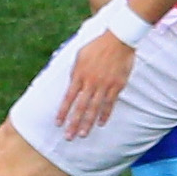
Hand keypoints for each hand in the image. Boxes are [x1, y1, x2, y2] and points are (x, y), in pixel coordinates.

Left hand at [58, 22, 138, 136]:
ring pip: (95, 108)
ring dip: (88, 122)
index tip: (58, 123)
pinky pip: (110, 103)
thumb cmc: (96, 46)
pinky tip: (101, 123)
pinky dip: (105, 114)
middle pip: (80, 107)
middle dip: (73, 123)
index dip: (63, 112)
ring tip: (82, 134)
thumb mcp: (79, 57)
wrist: (118, 39)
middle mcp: (91, 82)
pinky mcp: (117, 85)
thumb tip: (71, 86)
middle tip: (68, 136)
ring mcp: (105, 85)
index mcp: (79, 75)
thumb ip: (74, 73)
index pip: (68, 98)